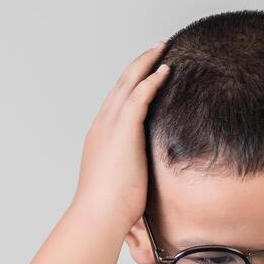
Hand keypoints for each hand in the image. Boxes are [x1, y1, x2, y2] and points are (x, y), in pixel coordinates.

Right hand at [71, 42, 170, 228]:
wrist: (98, 214)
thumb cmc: (109, 208)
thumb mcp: (120, 183)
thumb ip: (131, 173)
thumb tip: (143, 182)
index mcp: (101, 136)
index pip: (116, 101)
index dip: (131, 83)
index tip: (145, 73)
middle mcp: (102, 124)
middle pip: (120, 84)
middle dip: (138, 65)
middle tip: (156, 49)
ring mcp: (111, 125)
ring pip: (128, 82)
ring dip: (146, 63)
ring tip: (162, 49)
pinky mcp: (123, 129)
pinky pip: (139, 95)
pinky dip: (152, 79)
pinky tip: (166, 69)